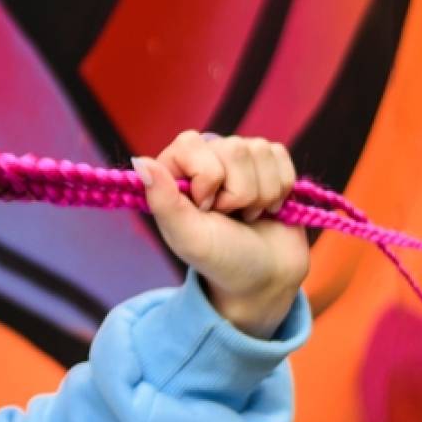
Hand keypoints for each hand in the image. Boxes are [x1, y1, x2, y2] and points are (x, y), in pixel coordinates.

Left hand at [132, 132, 309, 337]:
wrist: (264, 276)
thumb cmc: (220, 258)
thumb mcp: (186, 235)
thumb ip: (162, 200)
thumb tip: (140, 161)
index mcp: (175, 170)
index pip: (191, 144)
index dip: (206, 178)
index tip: (205, 208)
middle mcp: (205, 157)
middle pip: (234, 148)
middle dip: (238, 193)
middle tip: (229, 216)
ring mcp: (238, 158)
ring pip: (259, 150)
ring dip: (260, 195)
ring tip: (247, 215)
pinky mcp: (269, 162)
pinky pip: (280, 154)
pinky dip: (280, 188)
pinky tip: (267, 208)